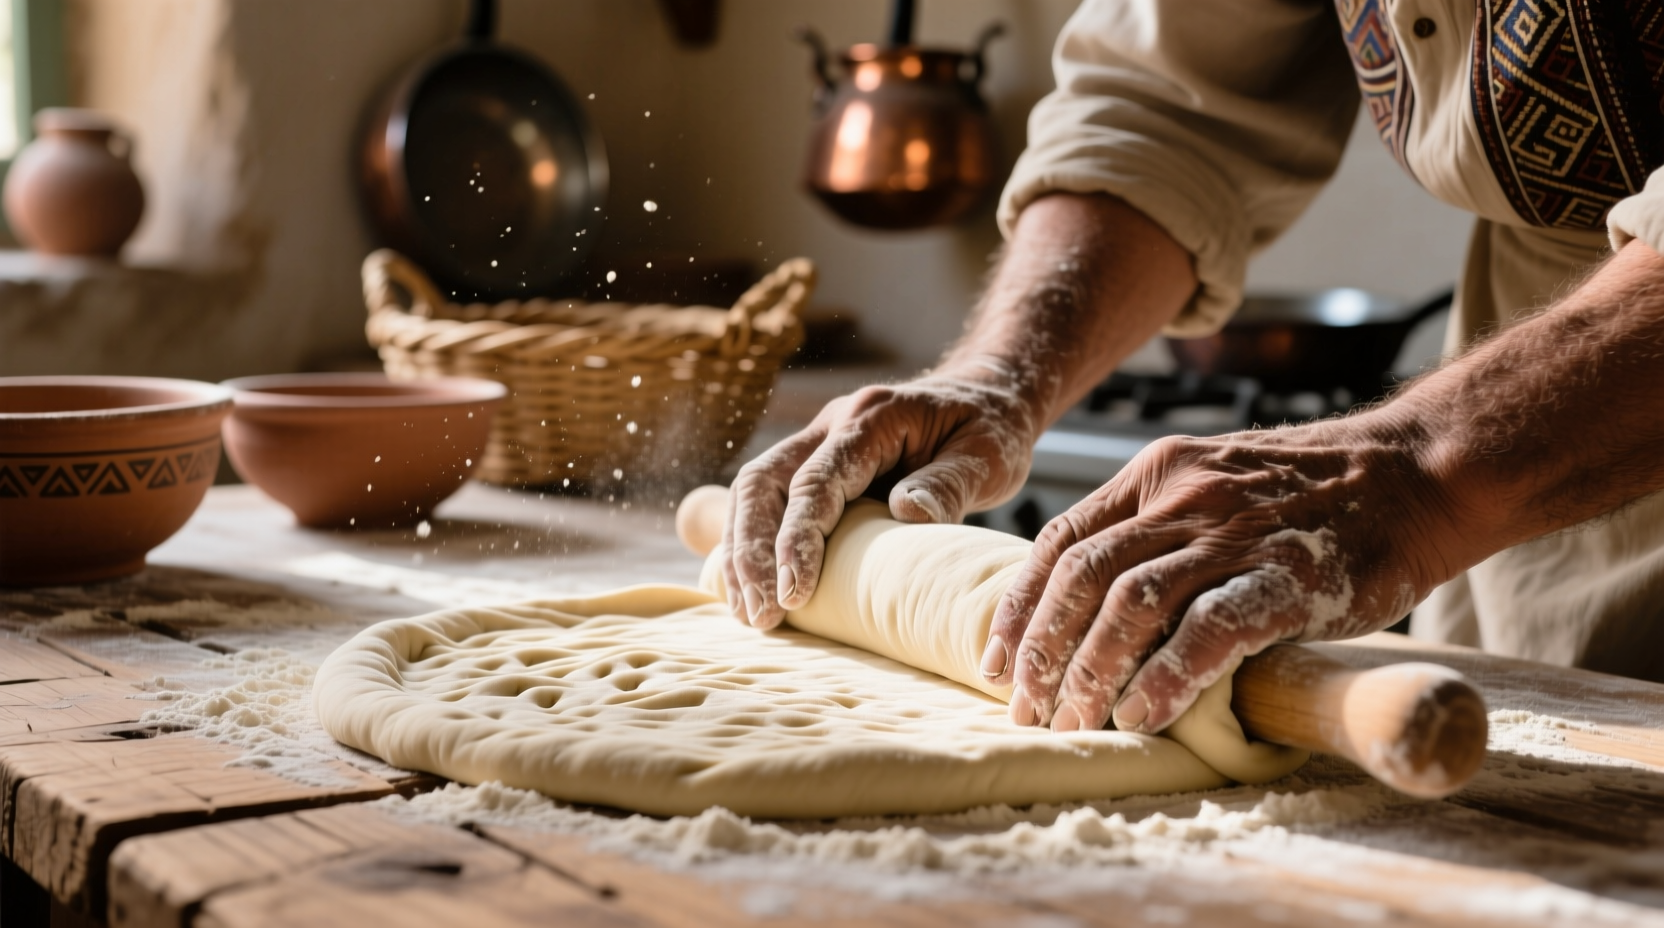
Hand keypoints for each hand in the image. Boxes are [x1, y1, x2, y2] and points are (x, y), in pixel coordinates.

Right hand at [721, 360, 1040, 628]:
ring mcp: (817, 442)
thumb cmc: (990, 429)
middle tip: (760, 614)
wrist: (986, 398)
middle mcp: (831, 425)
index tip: (793, 594)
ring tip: (749, 614)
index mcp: (870, 419)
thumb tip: (907, 516)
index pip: (816, 480)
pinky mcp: (816, 467)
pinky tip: (749, 590)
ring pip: (753, 492)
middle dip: (751, 551)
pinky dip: (751, 545)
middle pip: (762, 482)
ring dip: (742, 552)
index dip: (796, 539)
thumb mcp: (986, 456)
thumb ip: (947, 484)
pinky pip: (767, 502)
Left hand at [980, 412, 1460, 734]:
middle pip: (1083, 577)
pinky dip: (1166, 677)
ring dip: (1091, 670)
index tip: (996, 660)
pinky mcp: (1288, 578)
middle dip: (1044, 649)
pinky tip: (1141, 715)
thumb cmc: (1310, 494)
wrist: (1414, 474)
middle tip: (1026, 708)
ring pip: (1131, 604)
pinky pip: (1209, 631)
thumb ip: (1155, 527)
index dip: (1021, 607)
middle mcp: (1184, 498)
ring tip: (1074, 721)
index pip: (1061, 541)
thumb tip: (1089, 604)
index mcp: (1156, 474)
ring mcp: (1235, 535)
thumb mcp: (1212, 483)